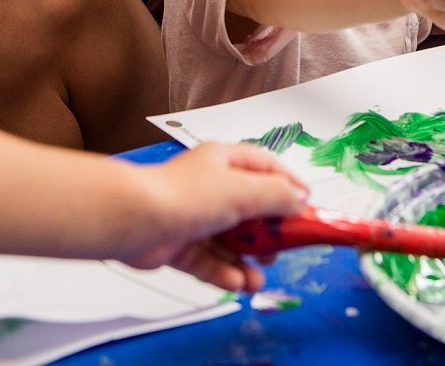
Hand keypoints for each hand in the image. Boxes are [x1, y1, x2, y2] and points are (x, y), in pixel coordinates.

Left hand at [119, 144, 307, 291]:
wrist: (136, 221)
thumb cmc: (184, 195)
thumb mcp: (243, 190)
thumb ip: (277, 196)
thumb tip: (300, 200)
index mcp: (225, 162)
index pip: (265, 168)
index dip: (289, 185)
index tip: (308, 206)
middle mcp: (211, 187)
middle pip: (250, 210)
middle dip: (268, 234)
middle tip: (281, 249)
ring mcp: (195, 217)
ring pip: (230, 242)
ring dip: (246, 263)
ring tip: (256, 279)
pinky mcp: (180, 245)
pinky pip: (210, 261)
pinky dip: (223, 273)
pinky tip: (234, 283)